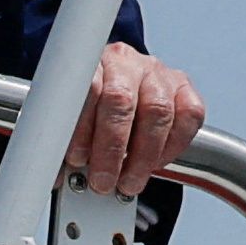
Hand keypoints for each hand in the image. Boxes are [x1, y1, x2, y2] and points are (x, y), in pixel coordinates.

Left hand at [65, 43, 204, 199]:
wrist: (118, 90)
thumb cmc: (93, 108)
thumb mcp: (72, 116)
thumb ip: (66, 138)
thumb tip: (55, 175)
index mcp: (92, 63)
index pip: (87, 88)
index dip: (82, 128)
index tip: (76, 159)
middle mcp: (126, 63)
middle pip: (121, 100)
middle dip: (112, 149)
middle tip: (103, 181)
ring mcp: (158, 72)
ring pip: (157, 111)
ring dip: (143, 156)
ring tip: (129, 181)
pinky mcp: (184, 87)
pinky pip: (189, 115)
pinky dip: (173, 145)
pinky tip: (156, 162)